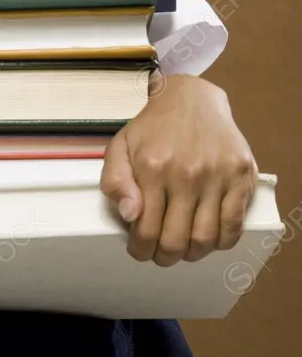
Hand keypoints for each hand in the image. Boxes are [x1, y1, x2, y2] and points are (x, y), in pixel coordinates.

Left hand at [100, 73, 257, 266]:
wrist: (191, 99)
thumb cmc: (153, 127)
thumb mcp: (120, 146)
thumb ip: (115, 181)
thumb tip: (129, 215)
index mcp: (152, 168)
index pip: (146, 230)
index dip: (140, 250)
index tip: (139, 250)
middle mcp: (185, 174)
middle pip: (176, 241)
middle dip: (164, 257)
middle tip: (160, 254)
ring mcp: (216, 176)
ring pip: (205, 239)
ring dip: (192, 254)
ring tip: (183, 249)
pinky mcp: (240, 176)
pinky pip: (234, 226)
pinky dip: (221, 242)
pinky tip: (209, 237)